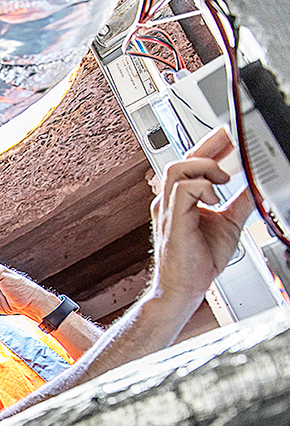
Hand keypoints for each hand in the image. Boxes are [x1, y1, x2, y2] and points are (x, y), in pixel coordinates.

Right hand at [150, 126, 253, 303]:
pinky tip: (215, 198)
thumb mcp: (229, 224)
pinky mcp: (172, 221)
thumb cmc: (198, 262)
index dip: (212, 146)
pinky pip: (182, 189)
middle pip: (183, 158)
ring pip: (177, 168)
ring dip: (205, 167)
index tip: (231, 138)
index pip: (192, 162)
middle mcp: (170, 201)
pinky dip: (202, 187)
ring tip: (223, 178)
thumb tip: (256, 186)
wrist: (185, 288)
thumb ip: (239, 202)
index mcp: (181, 200)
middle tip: (231, 140)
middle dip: (209, 145)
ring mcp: (168, 210)